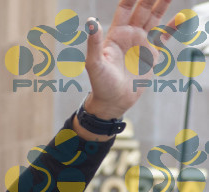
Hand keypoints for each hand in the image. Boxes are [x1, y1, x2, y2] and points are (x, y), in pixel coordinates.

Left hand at [84, 1, 185, 118]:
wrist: (113, 102)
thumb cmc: (101, 85)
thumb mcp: (94, 64)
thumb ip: (94, 43)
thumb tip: (90, 22)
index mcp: (116, 34)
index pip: (125, 8)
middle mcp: (130, 35)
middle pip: (142, 9)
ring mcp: (142, 43)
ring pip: (154, 18)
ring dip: (162, 5)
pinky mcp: (152, 54)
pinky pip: (164, 37)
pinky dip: (172, 27)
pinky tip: (180, 17)